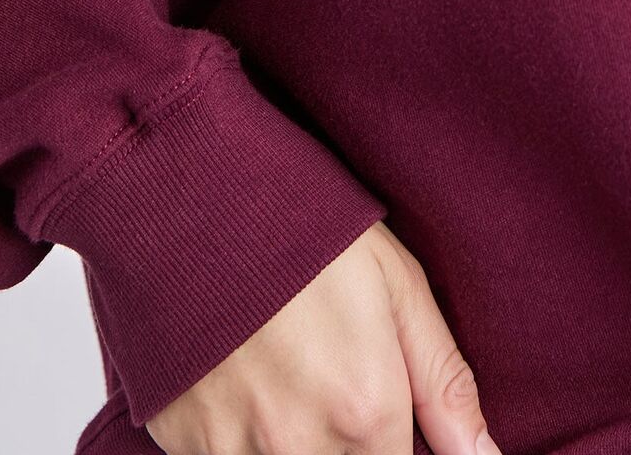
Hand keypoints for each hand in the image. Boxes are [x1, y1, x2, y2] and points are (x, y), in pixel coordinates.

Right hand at [147, 220, 501, 454]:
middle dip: (349, 444)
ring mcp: (235, 453)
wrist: (195, 200)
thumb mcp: (397, 286)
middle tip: (336, 380)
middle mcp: (301, 446)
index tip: (383, 405)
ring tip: (293, 375)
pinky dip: (247, 440)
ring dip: (298, 444)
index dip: (396, 442)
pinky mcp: (185, 448)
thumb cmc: (308, 230)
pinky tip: (250, 380)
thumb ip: (445, 385)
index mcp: (367, 408)